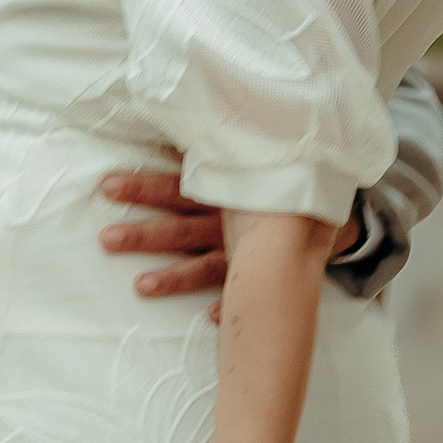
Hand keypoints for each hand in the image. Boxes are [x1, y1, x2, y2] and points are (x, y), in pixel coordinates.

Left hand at [99, 173, 368, 307]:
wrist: (335, 212)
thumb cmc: (275, 185)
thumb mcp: (245, 163)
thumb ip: (212, 152)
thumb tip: (172, 122)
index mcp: (222, 191)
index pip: (176, 186)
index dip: (143, 185)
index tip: (107, 184)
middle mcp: (229, 222)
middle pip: (181, 227)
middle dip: (145, 233)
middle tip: (106, 238)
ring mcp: (246, 251)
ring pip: (205, 265)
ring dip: (175, 277)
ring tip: (140, 286)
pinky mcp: (266, 274)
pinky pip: (249, 294)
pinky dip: (234, 305)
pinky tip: (214, 319)